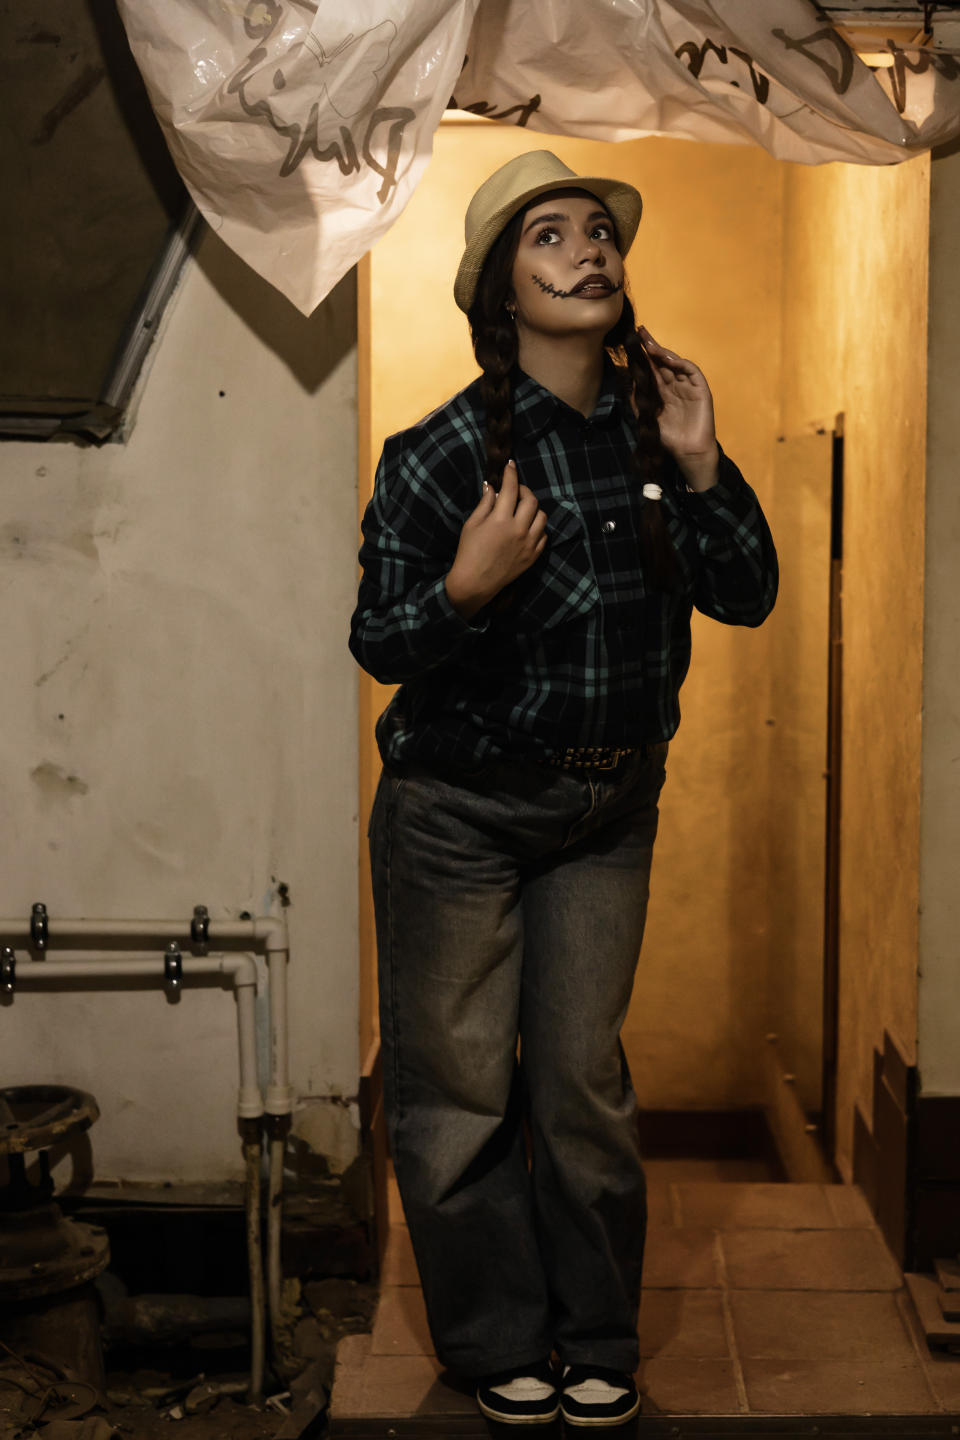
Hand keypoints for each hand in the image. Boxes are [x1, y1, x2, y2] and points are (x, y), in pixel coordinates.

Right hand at [445, 460, 546, 618]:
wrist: (474, 582)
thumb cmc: (469, 552)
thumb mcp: (472, 524)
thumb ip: (485, 504)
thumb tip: (492, 487)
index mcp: (500, 520)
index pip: (511, 489)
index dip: (511, 474)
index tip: (510, 465)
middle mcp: (518, 530)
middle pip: (531, 500)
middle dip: (524, 491)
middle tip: (515, 492)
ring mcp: (529, 544)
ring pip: (542, 517)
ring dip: (533, 509)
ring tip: (522, 510)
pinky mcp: (533, 556)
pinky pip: (544, 535)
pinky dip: (537, 528)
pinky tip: (526, 528)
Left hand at [640, 325, 718, 490]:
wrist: (687, 451)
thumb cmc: (668, 437)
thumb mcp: (647, 417)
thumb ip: (638, 400)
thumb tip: (627, 380)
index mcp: (663, 391)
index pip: (652, 369)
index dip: (643, 356)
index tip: (632, 342)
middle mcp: (675, 385)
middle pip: (662, 362)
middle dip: (652, 347)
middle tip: (640, 332)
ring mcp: (688, 386)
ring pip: (676, 364)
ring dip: (663, 353)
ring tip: (651, 345)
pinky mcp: (700, 389)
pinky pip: (691, 371)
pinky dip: (680, 363)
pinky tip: (668, 359)